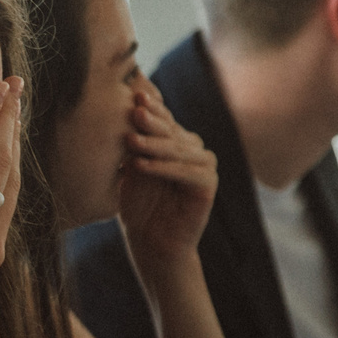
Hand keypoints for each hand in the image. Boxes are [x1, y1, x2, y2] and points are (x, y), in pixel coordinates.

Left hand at [114, 86, 216, 267]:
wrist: (150, 243)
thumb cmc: (137, 206)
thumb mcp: (131, 169)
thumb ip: (134, 143)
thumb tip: (129, 109)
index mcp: (176, 142)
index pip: (164, 119)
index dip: (151, 107)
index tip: (133, 94)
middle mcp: (193, 150)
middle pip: (171, 131)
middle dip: (152, 121)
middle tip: (134, 111)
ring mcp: (204, 165)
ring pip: (178, 150)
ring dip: (154, 144)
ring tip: (131, 140)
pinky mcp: (208, 184)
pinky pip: (186, 172)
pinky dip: (163, 168)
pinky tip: (140, 165)